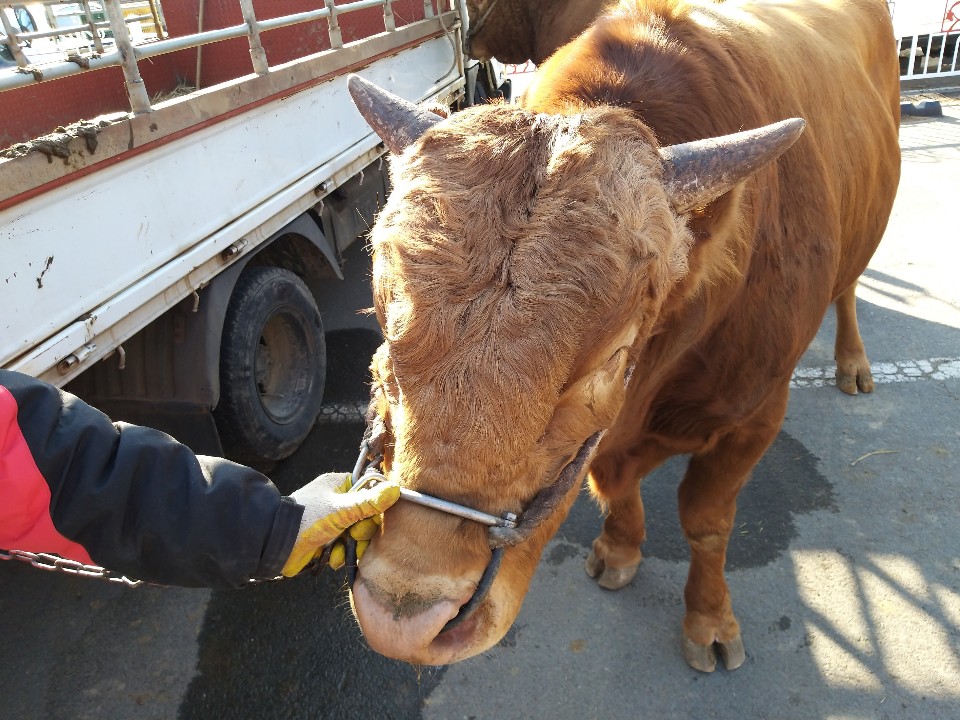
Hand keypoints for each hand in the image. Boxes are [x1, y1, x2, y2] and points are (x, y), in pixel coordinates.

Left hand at [281, 472, 398, 576]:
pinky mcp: (324, 539)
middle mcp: (335, 501)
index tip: (372, 519)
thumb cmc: (307, 519)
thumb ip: (368, 502)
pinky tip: (332, 557)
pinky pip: (343, 546)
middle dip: (362, 531)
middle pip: (364, 516)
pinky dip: (340, 553)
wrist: (277, 544)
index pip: (368, 492)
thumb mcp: (341, 510)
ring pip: (355, 534)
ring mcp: (329, 521)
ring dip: (351, 546)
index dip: (374, 508)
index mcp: (338, 485)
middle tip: (354, 536)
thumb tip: (395, 489)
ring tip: (339, 549)